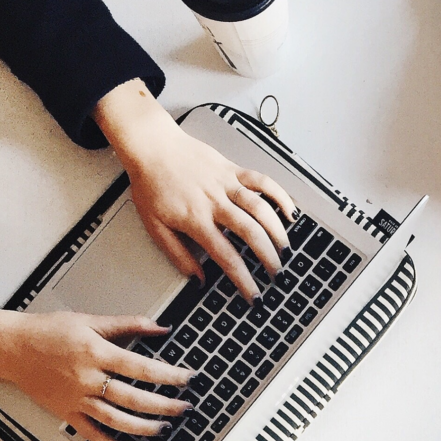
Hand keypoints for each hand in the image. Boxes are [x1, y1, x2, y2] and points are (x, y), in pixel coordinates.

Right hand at [0, 311, 194, 440]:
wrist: (11, 347)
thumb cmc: (48, 331)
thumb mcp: (89, 320)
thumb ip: (128, 324)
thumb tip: (161, 327)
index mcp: (96, 353)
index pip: (141, 368)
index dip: (169, 375)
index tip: (188, 379)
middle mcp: (87, 379)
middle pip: (133, 398)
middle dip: (164, 405)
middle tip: (185, 408)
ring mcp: (77, 399)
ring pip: (116, 420)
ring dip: (144, 428)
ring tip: (165, 429)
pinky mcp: (67, 413)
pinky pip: (92, 434)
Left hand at [93, 80, 297, 303]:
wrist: (150, 145)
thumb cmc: (151, 183)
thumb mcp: (155, 227)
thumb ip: (178, 255)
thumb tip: (197, 279)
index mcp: (196, 220)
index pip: (227, 257)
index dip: (244, 280)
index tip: (254, 295)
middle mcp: (214, 202)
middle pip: (251, 233)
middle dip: (269, 257)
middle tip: (276, 273)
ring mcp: (226, 184)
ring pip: (261, 208)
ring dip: (277, 231)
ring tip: (285, 249)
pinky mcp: (232, 169)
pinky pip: (262, 181)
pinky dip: (280, 195)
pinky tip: (290, 212)